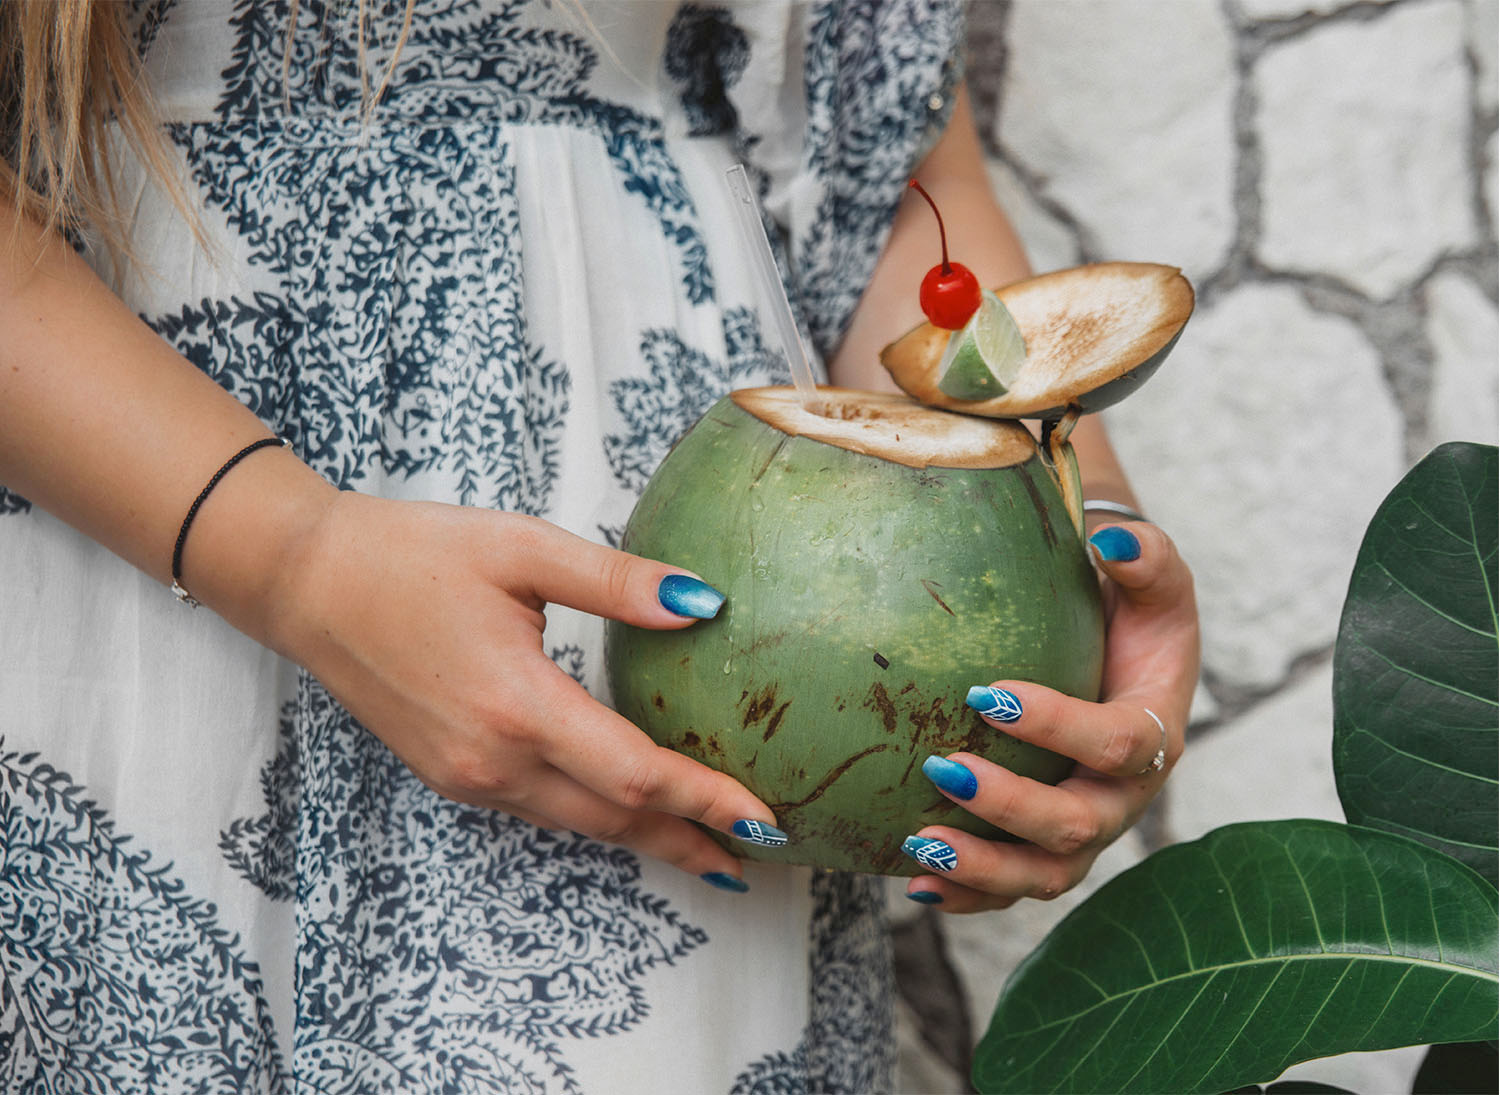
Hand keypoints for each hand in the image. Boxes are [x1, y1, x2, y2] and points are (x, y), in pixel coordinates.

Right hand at [268, 492, 781, 888]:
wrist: (309, 583)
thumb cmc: (413, 554)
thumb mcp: (522, 549)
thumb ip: (616, 581)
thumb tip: (703, 604)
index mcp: (517, 703)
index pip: (635, 772)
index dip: (706, 800)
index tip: (766, 821)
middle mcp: (493, 759)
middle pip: (615, 819)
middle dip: (692, 840)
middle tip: (760, 854)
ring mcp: (468, 777)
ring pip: (580, 824)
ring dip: (649, 838)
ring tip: (711, 849)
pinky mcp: (453, 775)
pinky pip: (543, 811)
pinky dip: (599, 818)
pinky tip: (630, 810)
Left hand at [901, 520, 1199, 911]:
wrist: (1120, 654)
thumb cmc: (1130, 611)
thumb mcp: (1152, 577)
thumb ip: (1143, 557)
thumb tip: (1107, 541)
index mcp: (1155, 732)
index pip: (1114, 742)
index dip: (1056, 725)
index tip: (985, 694)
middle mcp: (1124, 796)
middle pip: (1077, 826)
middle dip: (1009, 806)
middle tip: (941, 767)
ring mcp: (1086, 831)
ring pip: (1044, 875)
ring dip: (981, 867)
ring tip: (918, 843)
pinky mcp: (1048, 850)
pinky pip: (1010, 888)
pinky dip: (967, 895)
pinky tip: (913, 881)